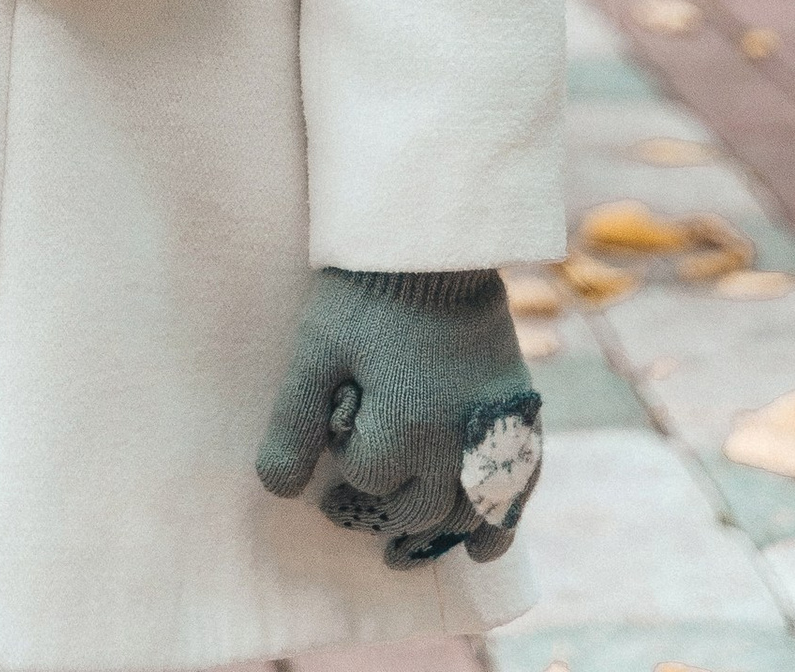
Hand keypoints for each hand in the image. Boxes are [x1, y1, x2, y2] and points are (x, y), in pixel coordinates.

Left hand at [258, 269, 540, 565]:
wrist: (434, 241)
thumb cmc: (367, 291)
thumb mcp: (316, 350)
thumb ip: (295, 422)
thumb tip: (277, 491)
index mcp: (406, 430)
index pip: (367, 479)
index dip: (343, 468)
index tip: (331, 454)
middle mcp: (456, 444)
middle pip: (418, 507)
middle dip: (380, 514)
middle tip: (346, 513)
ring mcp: (494, 431)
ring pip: (468, 513)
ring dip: (436, 538)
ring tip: (401, 553)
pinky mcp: (517, 412)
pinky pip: (518, 487)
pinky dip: (500, 524)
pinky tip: (483, 549)